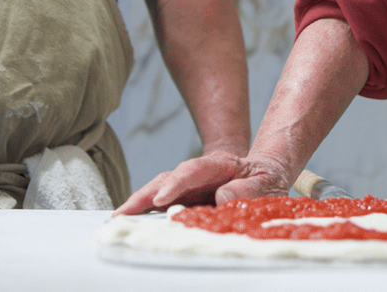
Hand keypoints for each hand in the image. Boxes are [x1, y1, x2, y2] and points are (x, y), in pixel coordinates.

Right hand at [113, 151, 291, 214]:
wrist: (264, 174)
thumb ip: (248, 189)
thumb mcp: (267, 183)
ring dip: (139, 203)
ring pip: (159, 190)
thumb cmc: (266, 179)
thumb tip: (223, 197)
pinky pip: (162, 203)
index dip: (176, 183)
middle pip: (168, 178)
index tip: (162, 198)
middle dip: (144, 195)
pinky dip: (145, 211)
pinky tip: (130, 220)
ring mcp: (189, 185)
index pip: (194, 170)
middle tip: (125, 212)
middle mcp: (198, 173)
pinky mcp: (185, 198)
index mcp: (220, 165)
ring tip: (119, 218)